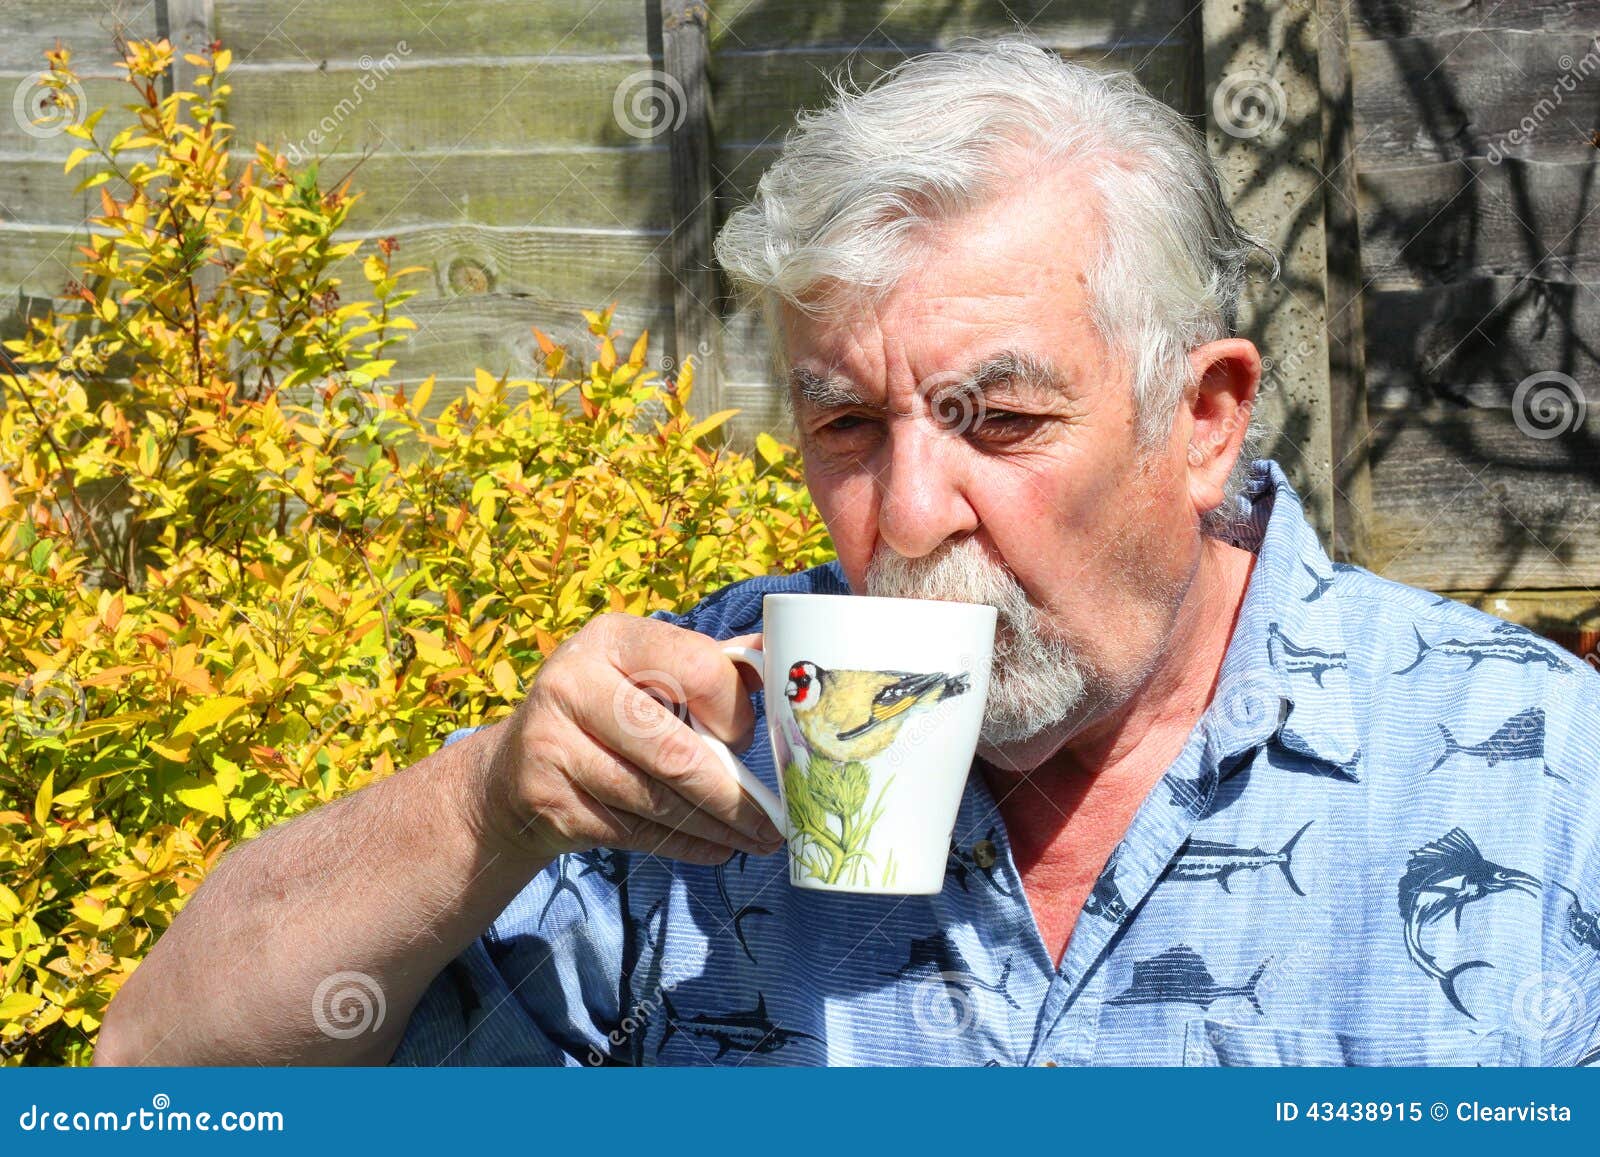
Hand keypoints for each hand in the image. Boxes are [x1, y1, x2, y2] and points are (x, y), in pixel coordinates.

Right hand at [474, 613, 784, 865]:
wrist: (515, 769)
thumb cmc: (606, 712)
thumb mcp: (649, 672)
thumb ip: (710, 665)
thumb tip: (784, 651)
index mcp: (611, 638)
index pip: (697, 668)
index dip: (734, 711)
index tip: (749, 741)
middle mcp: (573, 683)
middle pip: (674, 750)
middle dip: (733, 795)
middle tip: (774, 821)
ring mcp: (552, 744)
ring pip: (656, 800)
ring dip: (716, 828)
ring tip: (758, 840)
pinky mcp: (548, 801)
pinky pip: (634, 832)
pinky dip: (684, 845)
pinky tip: (717, 849)